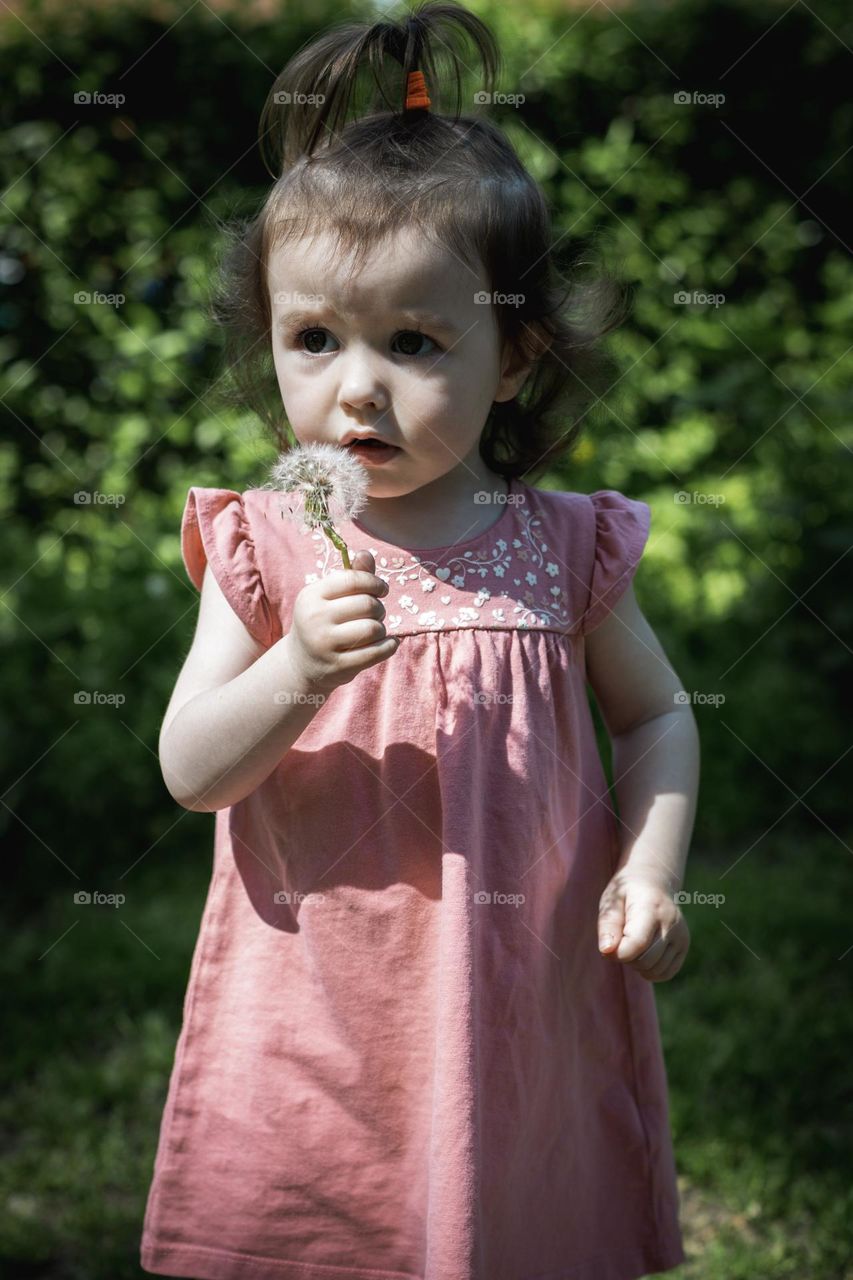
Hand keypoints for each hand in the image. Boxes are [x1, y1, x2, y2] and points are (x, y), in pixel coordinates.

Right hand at [283, 549, 399, 693]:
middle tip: (376, 613)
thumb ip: (351, 576)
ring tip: (375, 630)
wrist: (301, 663)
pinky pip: (376, 652)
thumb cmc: (322, 622)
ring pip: (373, 628)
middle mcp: (315, 619)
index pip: (352, 580)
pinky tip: (390, 643)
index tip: (382, 589)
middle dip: (379, 607)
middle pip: (366, 604)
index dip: (374, 582)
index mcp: (311, 596)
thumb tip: (366, 554)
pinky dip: (389, 646)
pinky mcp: (339, 666)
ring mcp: (325, 645)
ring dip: (381, 628)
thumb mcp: (328, 597)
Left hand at [597, 869, 689, 981]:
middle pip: (645, 961)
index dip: (618, 953)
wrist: (653, 882)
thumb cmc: (626, 893)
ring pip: (655, 970)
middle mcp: (671, 923)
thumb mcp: (611, 902)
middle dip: (626, 958)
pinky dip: (651, 971)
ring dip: (638, 965)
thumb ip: (608, 926)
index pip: (637, 944)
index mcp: (651, 908)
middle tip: (620, 942)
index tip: (609, 946)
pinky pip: (666, 973)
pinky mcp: (684, 946)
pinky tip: (643, 955)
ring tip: (632, 945)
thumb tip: (607, 951)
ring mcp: (681, 936)